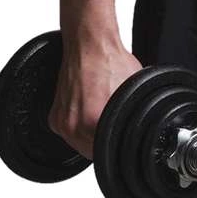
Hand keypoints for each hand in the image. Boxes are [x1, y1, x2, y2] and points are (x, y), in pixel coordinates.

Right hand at [48, 30, 142, 158]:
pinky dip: (79, 127)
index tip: (121, 142)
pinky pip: (69, 133)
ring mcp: (61, 121)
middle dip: (103, 142)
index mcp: (92, 122)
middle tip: (114, 127)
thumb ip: (133, 117)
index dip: (116, 148)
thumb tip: (141, 130)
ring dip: (90, 137)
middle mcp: (72, 125)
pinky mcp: (54, 115)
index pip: (106, 153)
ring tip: (101, 116)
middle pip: (91, 152)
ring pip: (79, 144)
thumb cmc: (110, 62)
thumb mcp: (133, 93)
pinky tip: (90, 111)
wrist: (89, 44)